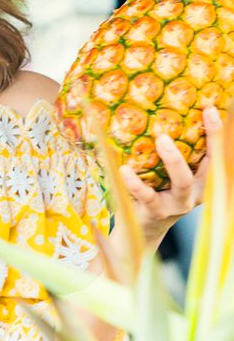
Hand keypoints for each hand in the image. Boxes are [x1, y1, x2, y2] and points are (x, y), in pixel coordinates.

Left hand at [119, 104, 221, 246]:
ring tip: (160, 139)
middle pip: (210, 168)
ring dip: (173, 159)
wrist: (141, 231)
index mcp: (201, 181)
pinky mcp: (156, 213)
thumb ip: (171, 153)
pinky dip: (135, 183)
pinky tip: (124, 169)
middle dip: (208, 141)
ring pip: (182, 182)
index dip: (216, 133)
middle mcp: (195, 193)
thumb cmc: (155, 193)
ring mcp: (177, 205)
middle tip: (198, 115)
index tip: (211, 109)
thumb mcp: (167, 175)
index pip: (216, 155)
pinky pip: (147, 196)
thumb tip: (157, 115)